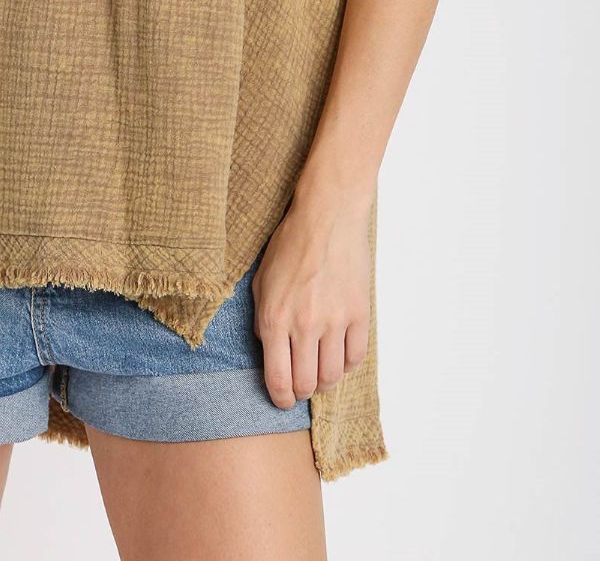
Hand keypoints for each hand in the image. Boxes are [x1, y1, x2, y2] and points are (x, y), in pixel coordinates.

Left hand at [251, 195, 371, 408]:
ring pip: (332, 376)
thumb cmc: (290, 245)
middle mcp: (303, 326)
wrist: (327, 217)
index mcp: (273, 319)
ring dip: (323, 382)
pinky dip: (346, 364)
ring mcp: (334, 322)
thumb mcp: (260, 281)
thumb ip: (261, 319)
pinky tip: (339, 355)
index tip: (281, 401)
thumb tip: (268, 349)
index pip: (278, 380)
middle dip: (300, 392)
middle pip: (305, 384)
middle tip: (300, 386)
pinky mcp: (359, 315)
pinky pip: (355, 358)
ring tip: (318, 372)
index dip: (279, 399)